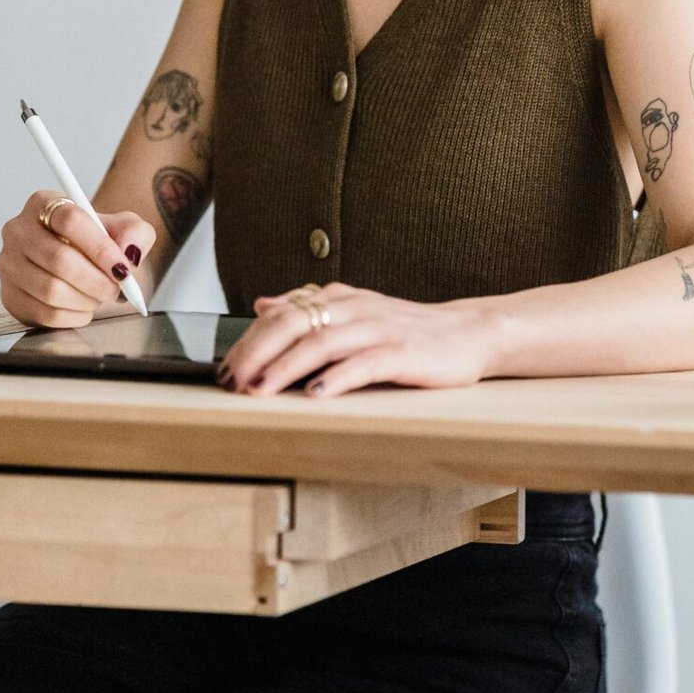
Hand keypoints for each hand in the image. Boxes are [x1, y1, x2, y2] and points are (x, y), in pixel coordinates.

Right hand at [0, 192, 156, 328]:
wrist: (83, 265)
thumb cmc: (99, 244)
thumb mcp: (124, 228)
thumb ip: (135, 232)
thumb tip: (128, 252)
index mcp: (44, 203)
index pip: (70, 221)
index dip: (100, 248)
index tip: (122, 268)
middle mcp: (18, 230)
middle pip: (59, 259)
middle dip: (96, 280)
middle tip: (116, 289)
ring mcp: (9, 264)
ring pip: (51, 290)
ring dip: (86, 300)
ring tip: (100, 297)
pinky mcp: (10, 296)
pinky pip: (45, 313)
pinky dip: (73, 316)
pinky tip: (84, 308)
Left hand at [217, 284, 497, 398]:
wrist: (469, 332)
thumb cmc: (407, 330)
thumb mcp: (354, 313)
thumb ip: (308, 309)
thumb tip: (262, 306)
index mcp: (340, 298)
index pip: (282, 315)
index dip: (249, 341)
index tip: (224, 369)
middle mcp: (356, 309)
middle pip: (295, 324)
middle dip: (258, 353)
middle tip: (232, 381)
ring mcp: (381, 329)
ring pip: (324, 343)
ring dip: (287, 366)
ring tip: (260, 390)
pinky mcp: (405, 352)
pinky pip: (366, 363)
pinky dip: (338, 378)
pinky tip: (316, 393)